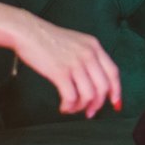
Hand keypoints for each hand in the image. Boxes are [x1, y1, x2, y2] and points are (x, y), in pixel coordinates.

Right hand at [0, 7, 122, 116]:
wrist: (28, 31)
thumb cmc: (48, 39)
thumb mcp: (76, 43)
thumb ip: (88, 58)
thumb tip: (94, 82)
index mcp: (94, 46)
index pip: (113, 73)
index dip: (116, 91)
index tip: (115, 104)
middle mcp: (88, 54)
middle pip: (103, 87)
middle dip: (98, 105)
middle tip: (90, 113)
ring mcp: (75, 63)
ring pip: (89, 95)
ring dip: (81, 107)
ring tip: (72, 108)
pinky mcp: (60, 72)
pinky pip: (71, 97)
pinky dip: (69, 106)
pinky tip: (63, 107)